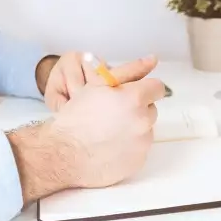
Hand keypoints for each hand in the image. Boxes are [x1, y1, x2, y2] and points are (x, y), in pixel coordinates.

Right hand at [7, 63, 164, 204]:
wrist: (63, 154)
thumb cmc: (76, 119)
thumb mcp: (97, 86)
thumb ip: (127, 71)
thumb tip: (152, 59)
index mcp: (134, 98)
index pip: (157, 88)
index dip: (145, 90)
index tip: (134, 94)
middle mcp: (142, 120)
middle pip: (151, 110)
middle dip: (137, 111)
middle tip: (114, 115)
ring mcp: (142, 143)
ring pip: (145, 131)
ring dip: (133, 129)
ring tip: (109, 133)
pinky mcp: (138, 161)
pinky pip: (139, 150)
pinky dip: (129, 148)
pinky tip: (110, 148)